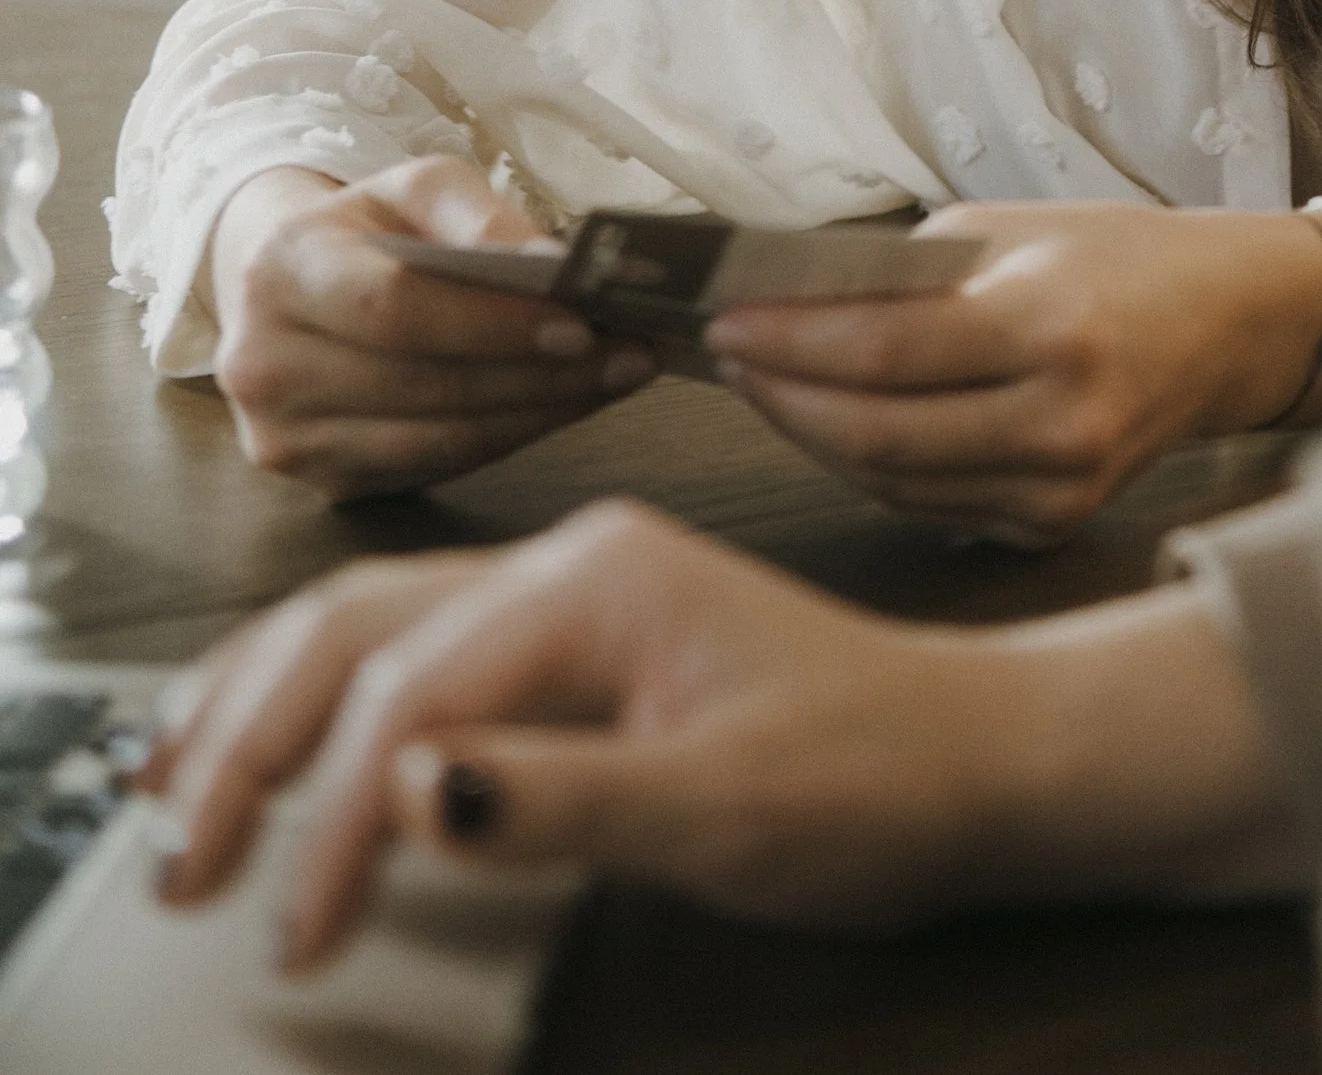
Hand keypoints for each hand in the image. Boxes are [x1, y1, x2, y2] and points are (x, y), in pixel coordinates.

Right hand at [142, 500, 1295, 967]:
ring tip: (176, 788)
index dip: (331, 815)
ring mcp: (568, 593)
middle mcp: (568, 561)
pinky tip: (287, 746)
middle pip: (357, 622)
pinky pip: (416, 648)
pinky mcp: (574, 642)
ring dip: (266, 703)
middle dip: (252, 734)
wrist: (975, 759)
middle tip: (179, 857)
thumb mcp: (725, 806)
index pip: (412, 690)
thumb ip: (562, 797)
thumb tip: (404, 791)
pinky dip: (327, 699)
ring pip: (370, 621)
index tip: (297, 931)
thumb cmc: (872, 780)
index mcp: (595, 577)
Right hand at [207, 161, 655, 496]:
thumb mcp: (415, 189)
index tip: (582, 319)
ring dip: (538, 413)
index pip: (394, 307)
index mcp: (281, 272)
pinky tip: (564, 405)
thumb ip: (478, 217)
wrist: (289, 287)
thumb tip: (552, 264)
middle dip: (537, 373)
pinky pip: (433, 468)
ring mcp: (286, 438)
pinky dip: (508, 438)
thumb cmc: (367, 230)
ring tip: (617, 376)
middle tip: (629, 353)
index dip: (491, 322)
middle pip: (421, 384)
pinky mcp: (323, 483)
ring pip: (434, 441)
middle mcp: (265, 366)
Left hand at [708, 199, 1321, 537]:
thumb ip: (902, 275)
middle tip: (727, 355)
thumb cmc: (1111, 258)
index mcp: (1050, 328)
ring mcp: (1059, 489)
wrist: (1226, 326)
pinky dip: (870, 465)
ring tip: (765, 382)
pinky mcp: (1051, 524)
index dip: (787, 344)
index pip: (883, 354)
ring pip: (890, 480)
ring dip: (811, 434)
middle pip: (874, 434)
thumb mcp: (1007, 231)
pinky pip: (929, 503)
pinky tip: (833, 422)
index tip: (722, 321)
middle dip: (780, 396)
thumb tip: (782, 303)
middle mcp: (1060, 422)